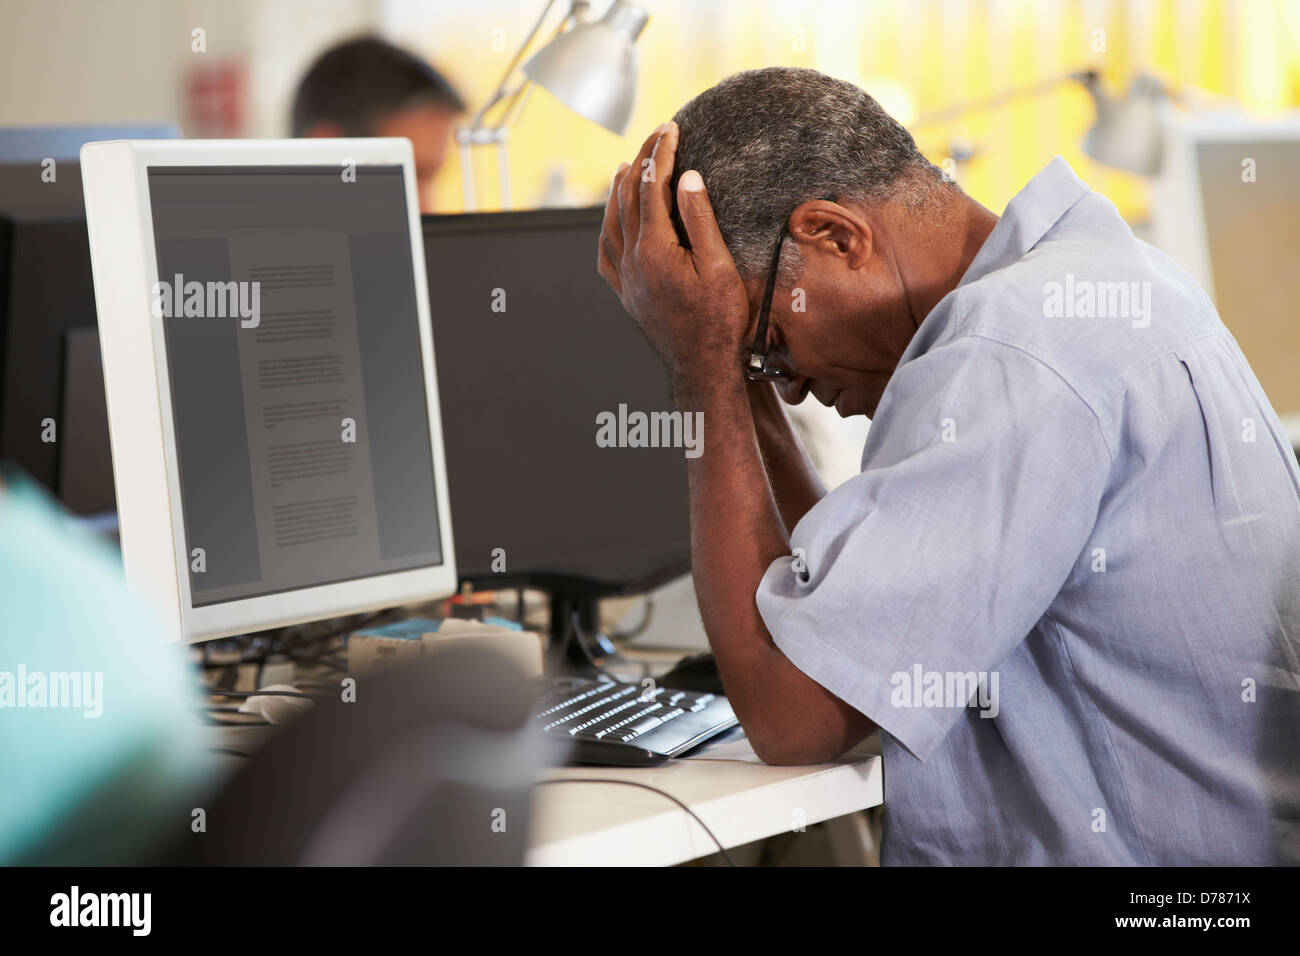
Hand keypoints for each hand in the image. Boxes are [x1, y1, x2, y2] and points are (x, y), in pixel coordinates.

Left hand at [596, 121, 750, 391]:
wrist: (701, 367)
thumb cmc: (718, 320)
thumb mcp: (719, 266)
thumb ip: (700, 219)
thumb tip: (687, 177)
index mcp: (654, 249)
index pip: (652, 186)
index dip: (661, 153)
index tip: (670, 128)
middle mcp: (631, 260)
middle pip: (628, 197)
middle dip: (641, 162)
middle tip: (655, 137)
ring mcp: (624, 279)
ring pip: (610, 222)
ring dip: (618, 190)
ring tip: (627, 167)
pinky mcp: (625, 294)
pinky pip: (605, 253)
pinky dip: (607, 227)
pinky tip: (611, 220)